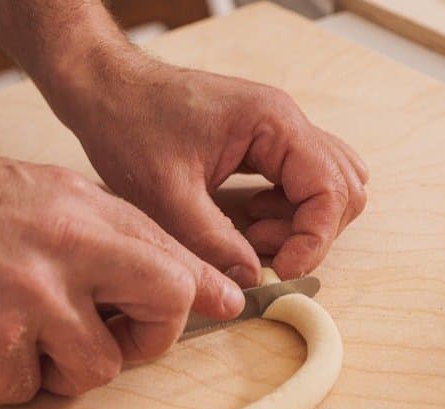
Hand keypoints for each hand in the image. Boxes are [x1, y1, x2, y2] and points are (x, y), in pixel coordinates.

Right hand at [0, 150, 244, 403]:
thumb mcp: (32, 190)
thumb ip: (94, 227)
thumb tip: (149, 266)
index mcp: (81, 209)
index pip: (172, 256)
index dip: (202, 290)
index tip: (223, 307)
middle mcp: (68, 251)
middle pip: (165, 308)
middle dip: (152, 340)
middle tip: (119, 341)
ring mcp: (32, 300)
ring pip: (98, 369)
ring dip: (68, 370)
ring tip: (26, 343)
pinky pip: (27, 392)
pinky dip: (8, 381)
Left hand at [56, 58, 368, 282]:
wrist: (104, 92)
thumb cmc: (130, 125)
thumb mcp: (167, 196)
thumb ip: (212, 242)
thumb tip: (250, 281)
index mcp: (273, 123)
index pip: (330, 189)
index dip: (313, 240)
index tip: (280, 272)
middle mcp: (285, 123)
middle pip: (341, 188)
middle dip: (309, 233)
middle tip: (259, 255)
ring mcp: (275, 132)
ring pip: (324, 186)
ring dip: (298, 223)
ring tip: (246, 238)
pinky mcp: (260, 145)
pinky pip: (297, 182)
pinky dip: (283, 212)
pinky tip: (244, 224)